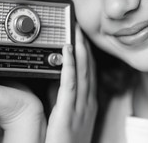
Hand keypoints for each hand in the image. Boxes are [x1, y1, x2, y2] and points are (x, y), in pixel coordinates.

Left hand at [45, 26, 97, 142]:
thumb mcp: (69, 119)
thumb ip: (64, 100)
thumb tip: (56, 81)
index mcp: (89, 105)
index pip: (90, 74)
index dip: (87, 55)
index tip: (83, 40)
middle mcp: (88, 104)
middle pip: (89, 70)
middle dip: (86, 48)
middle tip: (81, 28)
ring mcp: (81, 109)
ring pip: (83, 73)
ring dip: (80, 51)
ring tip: (76, 33)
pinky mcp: (68, 114)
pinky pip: (70, 84)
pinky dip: (69, 65)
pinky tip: (67, 50)